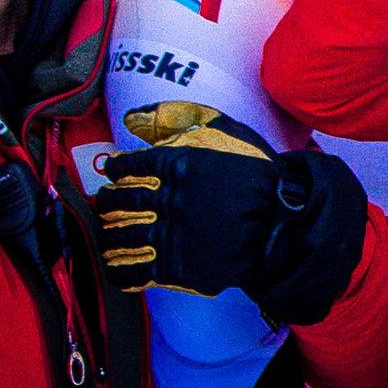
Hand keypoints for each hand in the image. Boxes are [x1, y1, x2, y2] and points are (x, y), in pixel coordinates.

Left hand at [100, 102, 370, 328]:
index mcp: (176, 164)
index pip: (128, 166)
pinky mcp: (176, 267)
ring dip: (109, 235)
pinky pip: (133, 271)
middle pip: (118, 201)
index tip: (115, 174)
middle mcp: (169, 200)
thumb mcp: (222, 128)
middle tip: (107, 203)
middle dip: (107, 202)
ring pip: (120, 236)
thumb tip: (132, 117)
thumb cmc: (253, 171)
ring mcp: (171, 235)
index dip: (116, 170)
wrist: (280, 218)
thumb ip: (177, 116)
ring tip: (109, 233)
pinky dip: (118, 269)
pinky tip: (116, 264)